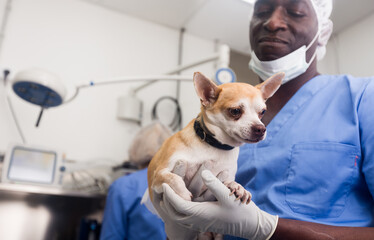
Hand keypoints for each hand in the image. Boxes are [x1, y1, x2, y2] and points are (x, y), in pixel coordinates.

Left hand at [160, 170, 277, 239]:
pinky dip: (178, 209)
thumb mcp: (228, 195)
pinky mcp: (203, 223)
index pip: (178, 204)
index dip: (169, 194)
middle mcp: (197, 220)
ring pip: (178, 217)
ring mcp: (199, 224)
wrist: (249, 226)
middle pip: (174, 213)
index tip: (163, 183)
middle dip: (166, 201)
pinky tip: (180, 200)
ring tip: (167, 194)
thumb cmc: (240, 210)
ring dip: (171, 206)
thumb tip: (205, 173)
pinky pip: (184, 218)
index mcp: (200, 214)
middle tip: (162, 188)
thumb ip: (215, 184)